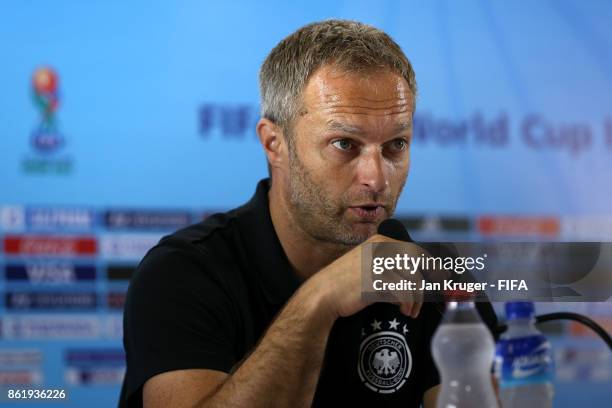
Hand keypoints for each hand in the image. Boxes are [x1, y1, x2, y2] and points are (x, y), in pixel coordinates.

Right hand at [304, 234, 424, 320]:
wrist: (324, 294)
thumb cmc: (347, 283)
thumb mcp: (370, 265)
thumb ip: (391, 264)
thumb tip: (422, 276)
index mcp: (381, 241)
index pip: (416, 251)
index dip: (431, 267)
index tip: (439, 280)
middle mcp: (382, 248)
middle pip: (419, 262)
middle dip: (429, 281)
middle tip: (430, 297)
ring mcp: (379, 263)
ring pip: (414, 279)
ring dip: (416, 299)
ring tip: (410, 310)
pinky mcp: (377, 280)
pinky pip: (404, 292)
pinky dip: (408, 303)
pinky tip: (404, 310)